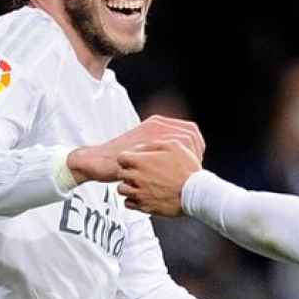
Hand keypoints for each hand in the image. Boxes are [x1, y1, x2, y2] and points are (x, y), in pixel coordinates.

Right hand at [68, 115, 204, 183]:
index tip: (197, 156)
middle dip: (197, 151)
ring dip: (190, 157)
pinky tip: (177, 175)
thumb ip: (162, 146)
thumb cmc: (123, 157)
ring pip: (185, 143)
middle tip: (195, 165)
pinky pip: (173, 154)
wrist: (100, 160)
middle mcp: (157, 125)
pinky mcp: (149, 147)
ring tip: (188, 171)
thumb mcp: (146, 147)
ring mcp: (153, 135)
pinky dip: (179, 164)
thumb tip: (183, 153)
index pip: (190, 129)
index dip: (198, 144)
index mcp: (158, 123)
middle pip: (191, 134)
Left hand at [117, 140, 201, 215]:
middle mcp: (136, 177)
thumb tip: (141, 147)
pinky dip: (133, 200)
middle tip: (140, 172)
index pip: (121, 157)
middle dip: (128, 172)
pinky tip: (143, 195)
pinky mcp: (144, 206)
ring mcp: (139, 193)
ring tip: (140, 185)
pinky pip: (128, 203)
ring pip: (122, 189)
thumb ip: (153, 144)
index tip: (135, 160)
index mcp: (140, 161)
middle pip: (120, 173)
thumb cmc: (187, 170)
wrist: (196, 192)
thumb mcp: (174, 146)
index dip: (128, 158)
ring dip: (128, 186)